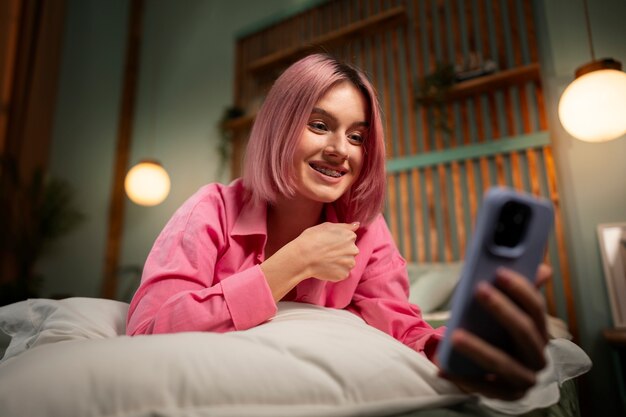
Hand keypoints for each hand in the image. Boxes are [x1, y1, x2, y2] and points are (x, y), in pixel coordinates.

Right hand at [295, 222, 359, 281]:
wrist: (303, 257)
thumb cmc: (312, 239)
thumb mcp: (327, 226)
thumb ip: (345, 226)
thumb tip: (357, 225)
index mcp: (350, 236)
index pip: (349, 238)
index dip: (338, 241)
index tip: (329, 242)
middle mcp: (353, 250)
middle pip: (350, 251)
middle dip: (341, 252)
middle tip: (326, 252)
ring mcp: (349, 263)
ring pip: (347, 262)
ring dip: (339, 262)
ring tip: (325, 260)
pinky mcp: (344, 274)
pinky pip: (342, 273)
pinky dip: (335, 271)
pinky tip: (325, 267)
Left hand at [438, 264, 551, 400]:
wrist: (488, 371)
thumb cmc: (495, 334)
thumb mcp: (504, 311)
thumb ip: (515, 291)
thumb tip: (544, 268)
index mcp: (540, 332)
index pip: (536, 308)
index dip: (521, 289)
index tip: (499, 272)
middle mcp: (538, 357)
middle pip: (524, 331)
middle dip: (501, 309)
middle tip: (478, 289)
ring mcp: (523, 379)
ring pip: (502, 362)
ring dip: (479, 348)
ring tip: (455, 335)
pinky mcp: (506, 396)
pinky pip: (482, 387)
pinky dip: (462, 377)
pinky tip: (444, 367)